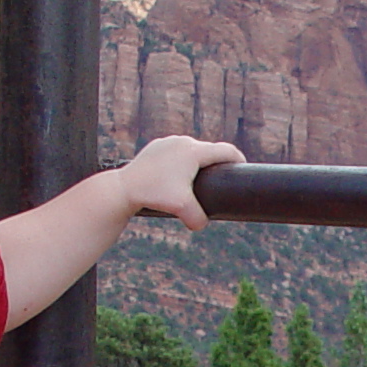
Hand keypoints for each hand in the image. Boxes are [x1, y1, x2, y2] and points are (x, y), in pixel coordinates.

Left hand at [114, 134, 240, 232]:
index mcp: (194, 152)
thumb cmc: (154, 196)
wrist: (124, 188)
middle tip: (221, 179)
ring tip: (199, 178)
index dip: (238, 160)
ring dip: (199, 161)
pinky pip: (177, 151)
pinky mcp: (156, 146)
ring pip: (193, 149)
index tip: (243, 169)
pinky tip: (180, 173)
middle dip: (217, 163)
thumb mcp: (182, 209)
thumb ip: (199, 219)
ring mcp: (169, 142)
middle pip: (210, 150)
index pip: (227, 150)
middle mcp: (183, 142)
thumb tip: (202, 225)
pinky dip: (183, 161)